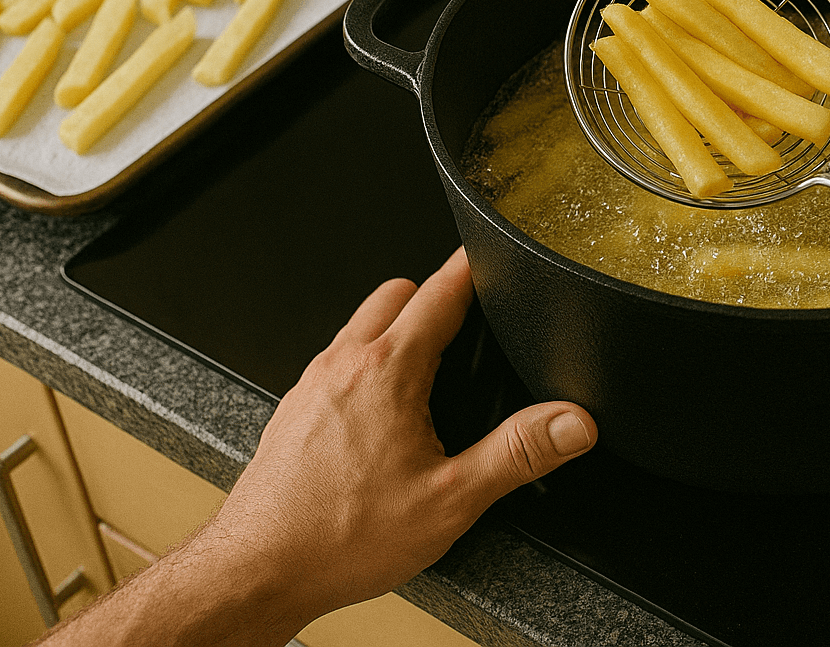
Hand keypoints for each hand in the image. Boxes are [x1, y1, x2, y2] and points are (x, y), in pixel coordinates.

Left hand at [43, 248, 595, 645]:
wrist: (258, 572)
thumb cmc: (339, 538)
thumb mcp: (452, 500)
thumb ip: (519, 454)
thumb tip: (571, 423)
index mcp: (387, 371)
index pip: (438, 292)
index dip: (470, 268)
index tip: (487, 256)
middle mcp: (343, 365)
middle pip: (394, 294)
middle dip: (433, 296)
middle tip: (467, 317)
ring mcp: (311, 385)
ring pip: (359, 325)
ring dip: (395, 329)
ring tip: (429, 364)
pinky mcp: (292, 410)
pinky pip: (335, 362)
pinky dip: (364, 364)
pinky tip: (382, 412)